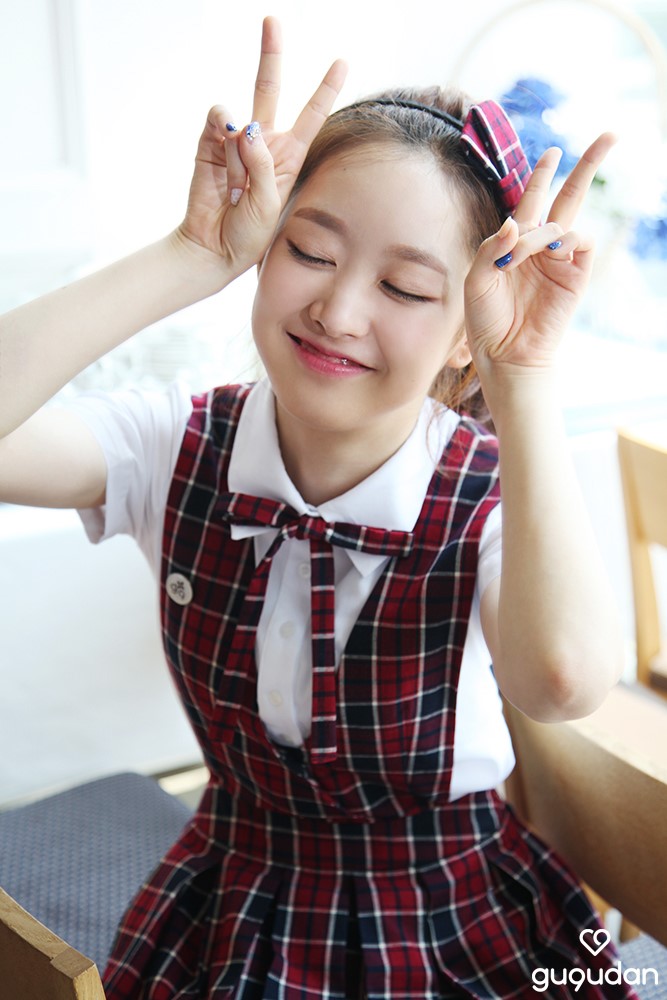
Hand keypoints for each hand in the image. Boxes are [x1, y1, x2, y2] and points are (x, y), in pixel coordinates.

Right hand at [177, 17, 346, 277]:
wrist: (213, 249)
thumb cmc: (249, 235)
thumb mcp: (269, 204)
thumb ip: (263, 164)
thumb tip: (244, 127)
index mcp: (289, 158)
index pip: (311, 116)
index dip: (325, 89)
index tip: (343, 60)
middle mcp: (264, 144)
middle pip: (269, 89)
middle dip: (270, 54)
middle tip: (272, 21)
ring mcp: (234, 142)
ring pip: (241, 118)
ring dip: (240, 152)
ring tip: (238, 187)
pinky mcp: (208, 144)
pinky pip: (218, 122)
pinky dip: (221, 139)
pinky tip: (224, 167)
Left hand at [463, 133, 615, 385]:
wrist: (505, 355)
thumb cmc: (486, 321)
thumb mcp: (475, 281)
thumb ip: (490, 248)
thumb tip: (515, 221)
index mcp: (515, 243)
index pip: (531, 200)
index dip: (542, 175)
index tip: (553, 152)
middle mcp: (540, 247)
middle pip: (569, 196)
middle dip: (588, 165)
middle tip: (610, 135)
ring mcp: (561, 260)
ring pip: (564, 221)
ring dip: (539, 233)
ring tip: (518, 258)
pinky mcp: (576, 276)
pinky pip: (581, 242)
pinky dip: (565, 239)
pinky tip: (550, 249)